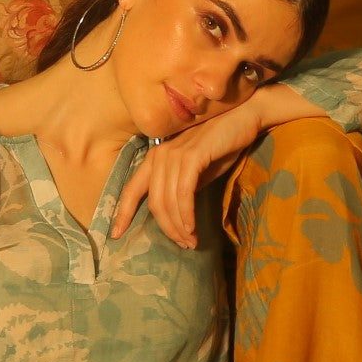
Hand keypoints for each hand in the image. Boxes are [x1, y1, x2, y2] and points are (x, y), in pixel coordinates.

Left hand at [112, 103, 264, 247]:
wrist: (244, 117)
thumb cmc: (222, 145)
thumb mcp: (196, 172)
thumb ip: (181, 189)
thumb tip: (176, 215)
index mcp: (155, 159)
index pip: (131, 190)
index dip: (122, 213)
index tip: (116, 234)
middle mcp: (159, 155)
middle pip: (154, 203)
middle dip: (167, 229)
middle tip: (183, 244)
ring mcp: (174, 154)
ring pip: (168, 201)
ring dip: (179, 226)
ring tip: (191, 241)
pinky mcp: (191, 156)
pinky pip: (183, 193)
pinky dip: (186, 214)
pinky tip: (192, 227)